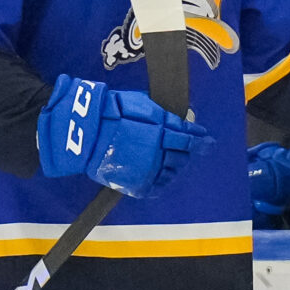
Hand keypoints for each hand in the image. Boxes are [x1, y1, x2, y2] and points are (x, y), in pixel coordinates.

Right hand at [37, 75, 206, 198]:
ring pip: (172, 171)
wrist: (83, 132)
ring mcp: (148, 169)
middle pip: (182, 156)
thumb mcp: (141, 104)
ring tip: (173, 160)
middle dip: (187, 152)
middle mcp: (158, 152)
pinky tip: (163, 175)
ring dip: (176, 165)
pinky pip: (157, 186)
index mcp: (161, 131)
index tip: (206, 141)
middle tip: (187, 148)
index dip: (200, 140)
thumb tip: (178, 121)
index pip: (188, 139)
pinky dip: (163, 181)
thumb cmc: (110, 111)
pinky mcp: (136, 183)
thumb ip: (162, 115)